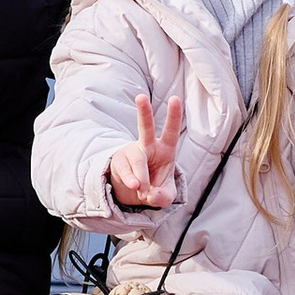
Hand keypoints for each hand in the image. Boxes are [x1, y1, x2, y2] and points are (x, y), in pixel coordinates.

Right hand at [106, 95, 183, 210]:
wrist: (135, 193)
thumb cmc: (155, 188)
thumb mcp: (165, 196)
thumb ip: (163, 196)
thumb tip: (152, 194)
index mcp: (165, 149)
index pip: (171, 131)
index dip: (173, 116)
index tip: (174, 98)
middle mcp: (148, 146)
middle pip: (145, 127)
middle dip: (143, 112)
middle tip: (140, 97)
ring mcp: (131, 153)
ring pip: (136, 159)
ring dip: (141, 175)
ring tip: (141, 189)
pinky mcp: (119, 163)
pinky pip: (125, 171)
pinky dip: (131, 181)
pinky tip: (134, 187)